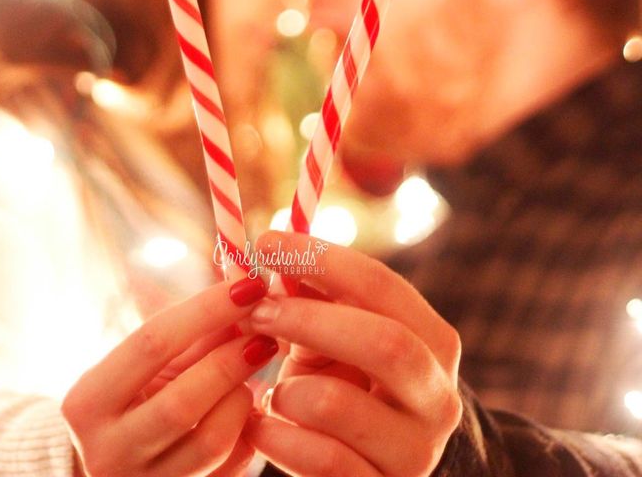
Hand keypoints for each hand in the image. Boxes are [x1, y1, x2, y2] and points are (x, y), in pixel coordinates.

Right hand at [62, 275, 277, 476]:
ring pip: (211, 442)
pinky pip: (228, 468)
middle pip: (183, 400)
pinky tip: (250, 410)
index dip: (206, 309)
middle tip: (265, 330)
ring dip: (242, 398)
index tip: (249, 286)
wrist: (111, 460)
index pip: (152, 342)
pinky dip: (247, 434)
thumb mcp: (150, 361)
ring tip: (252, 374)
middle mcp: (107, 452)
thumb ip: (198, 325)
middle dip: (231, 358)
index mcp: (88, 402)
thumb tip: (247, 281)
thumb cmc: (134, 394)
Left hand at [241, 231, 460, 476]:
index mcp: (434, 342)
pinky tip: (262, 426)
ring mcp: (416, 453)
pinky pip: (319, 460)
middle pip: (383, 343)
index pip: (382, 286)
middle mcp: (438, 398)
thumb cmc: (344, 383)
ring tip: (271, 392)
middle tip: (256, 309)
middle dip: (308, 319)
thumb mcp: (334, 338)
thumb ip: (313, 299)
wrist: (375, 466)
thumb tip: (274, 251)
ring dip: (287, 390)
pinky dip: (279, 437)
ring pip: (337, 405)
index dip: (323, 259)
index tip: (267, 241)